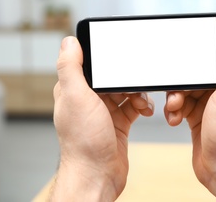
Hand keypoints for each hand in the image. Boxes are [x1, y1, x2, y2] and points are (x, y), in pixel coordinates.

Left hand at [51, 36, 153, 200]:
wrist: (98, 174)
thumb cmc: (84, 141)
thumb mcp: (76, 97)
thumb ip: (71, 67)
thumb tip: (68, 41)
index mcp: (74, 89)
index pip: (91, 63)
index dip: (107, 59)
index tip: (121, 57)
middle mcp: (88, 98)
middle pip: (113, 76)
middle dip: (128, 79)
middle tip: (136, 85)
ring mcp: (104, 111)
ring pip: (126, 90)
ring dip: (138, 93)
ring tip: (142, 103)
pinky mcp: (118, 121)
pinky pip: (134, 105)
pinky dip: (143, 105)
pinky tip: (146, 110)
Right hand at [165, 20, 215, 196]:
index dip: (199, 54)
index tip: (184, 61)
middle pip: (196, 70)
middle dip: (182, 82)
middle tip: (177, 95)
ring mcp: (212, 101)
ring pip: (185, 87)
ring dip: (175, 98)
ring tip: (174, 111)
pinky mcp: (199, 114)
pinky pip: (181, 103)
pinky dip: (174, 110)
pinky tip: (175, 120)